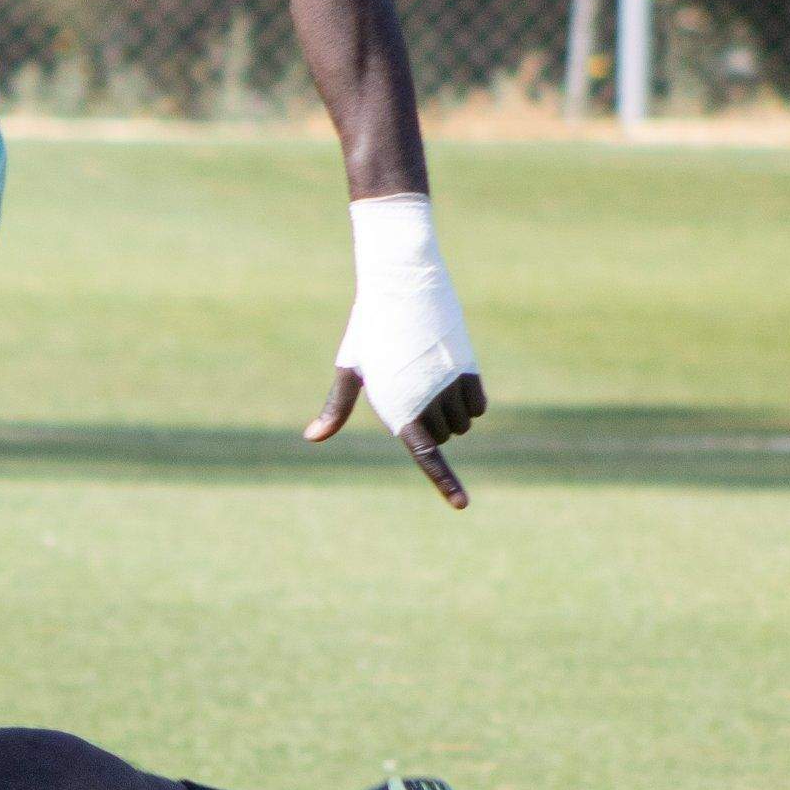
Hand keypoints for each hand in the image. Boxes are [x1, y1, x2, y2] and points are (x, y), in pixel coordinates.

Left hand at [312, 191, 482, 508]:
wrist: (402, 283)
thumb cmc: (370, 328)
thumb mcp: (350, 368)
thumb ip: (336, 408)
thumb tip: (312, 438)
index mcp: (396, 406)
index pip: (426, 454)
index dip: (444, 483)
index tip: (462, 506)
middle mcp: (427, 400)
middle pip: (440, 438)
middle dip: (428, 426)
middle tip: (408, 389)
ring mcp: (451, 385)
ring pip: (460, 424)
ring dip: (448, 414)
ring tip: (426, 378)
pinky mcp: (470, 369)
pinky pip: (477, 407)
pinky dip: (468, 402)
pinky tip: (449, 378)